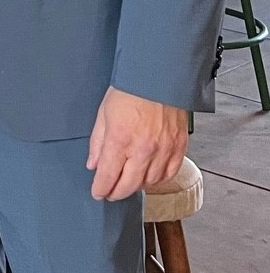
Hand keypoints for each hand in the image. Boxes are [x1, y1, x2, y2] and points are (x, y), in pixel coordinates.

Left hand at [87, 86, 187, 200]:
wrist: (158, 79)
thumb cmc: (129, 92)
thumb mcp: (103, 114)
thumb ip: (98, 142)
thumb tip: (93, 165)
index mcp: (120, 140)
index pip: (108, 175)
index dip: (101, 188)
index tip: (97, 193)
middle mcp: (143, 149)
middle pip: (129, 185)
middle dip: (116, 193)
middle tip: (110, 194)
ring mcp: (163, 150)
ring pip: (149, 182)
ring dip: (136, 186)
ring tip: (128, 183)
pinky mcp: (179, 148)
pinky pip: (169, 173)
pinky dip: (158, 179)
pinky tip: (149, 177)